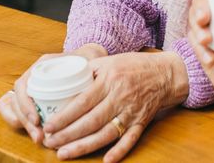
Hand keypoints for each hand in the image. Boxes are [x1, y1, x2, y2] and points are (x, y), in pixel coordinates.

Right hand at [0, 43, 107, 143]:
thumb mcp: (88, 59)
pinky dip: (26, 126)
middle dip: (25, 121)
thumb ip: (91, 62)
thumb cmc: (87, 60)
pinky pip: (21, 115)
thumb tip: (91, 71)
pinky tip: (39, 136)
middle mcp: (32, 77)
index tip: (37, 119)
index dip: (25, 104)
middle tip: (39, 137)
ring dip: (25, 126)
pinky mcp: (34, 102)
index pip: (22, 86)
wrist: (86, 60)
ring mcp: (31, 90)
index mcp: (41, 66)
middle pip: (16, 101)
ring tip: (40, 138)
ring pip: (16, 110)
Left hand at [42, 51, 188, 161]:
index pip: (82, 102)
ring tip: (64, 154)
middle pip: (91, 121)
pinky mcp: (141, 122)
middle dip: (67, 135)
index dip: (64, 116)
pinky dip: (119, 151)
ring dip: (84, 146)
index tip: (49, 126)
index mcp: (109, 80)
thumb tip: (64, 83)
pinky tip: (106, 161)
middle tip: (49, 143)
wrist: (164, 73)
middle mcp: (120, 97)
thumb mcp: (109, 61)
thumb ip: (88, 72)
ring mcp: (131, 112)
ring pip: (106, 133)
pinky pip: (129, 140)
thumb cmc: (133, 65)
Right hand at [186, 0, 213, 104]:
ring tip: (208, 39)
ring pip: (194, 24)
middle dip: (199, 6)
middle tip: (205, 17)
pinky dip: (201, 52)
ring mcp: (210, 36)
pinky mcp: (205, 55)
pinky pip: (197, 48)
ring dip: (197, 29)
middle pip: (200, 3)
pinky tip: (211, 58)